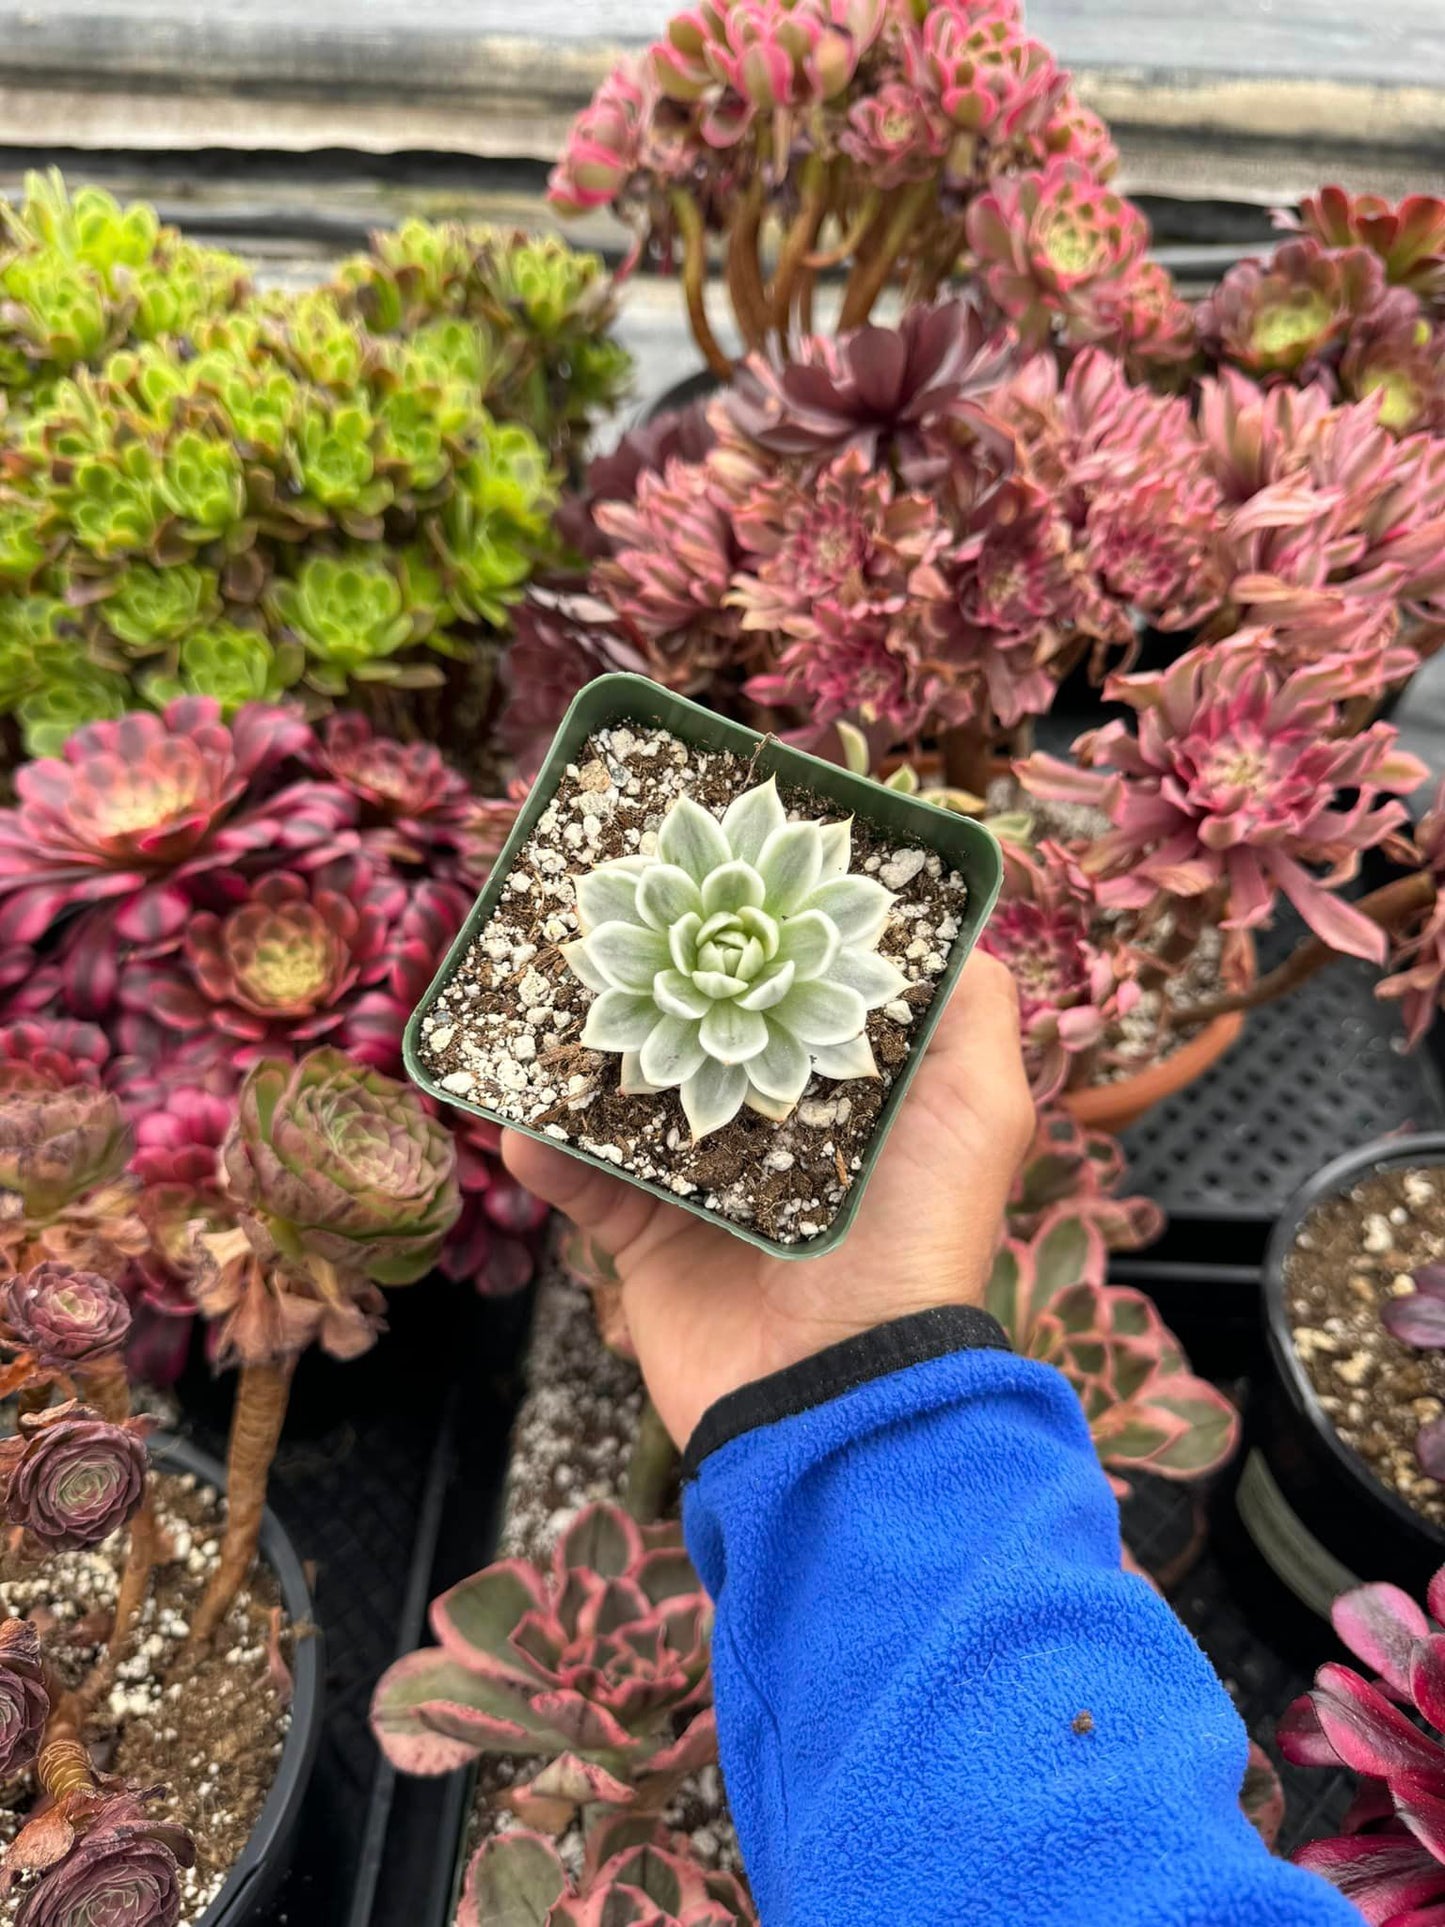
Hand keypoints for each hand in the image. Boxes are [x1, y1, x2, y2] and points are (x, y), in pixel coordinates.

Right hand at [502, 950, 1033, 1449]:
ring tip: (535, 994)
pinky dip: (543, 1150)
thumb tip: (946, 912)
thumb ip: (971, 1012)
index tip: (709, 861)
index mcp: (846, 1091)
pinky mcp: (643, 1239)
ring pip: (623, 1095)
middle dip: (653, 979)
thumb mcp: (979, 1112)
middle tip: (597, 913)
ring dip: (578, 1051)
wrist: (836, 1393)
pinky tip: (513, 1117)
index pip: (793, 991)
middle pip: (698, 1031)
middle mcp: (771, 1127)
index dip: (756, 933)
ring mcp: (699, 1183)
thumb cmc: (916, 1240)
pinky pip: (579, 1181)